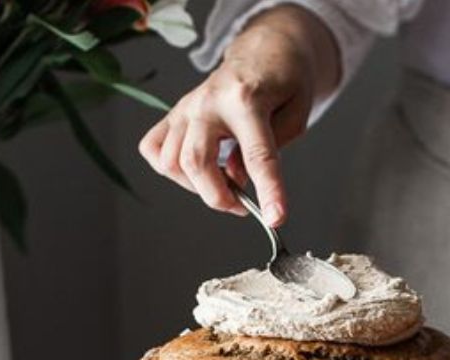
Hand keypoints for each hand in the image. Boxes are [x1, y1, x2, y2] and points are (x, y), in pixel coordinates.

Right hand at [139, 5, 340, 226]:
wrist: (263, 51)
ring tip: (223, 184)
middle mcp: (208, 101)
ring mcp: (186, 107)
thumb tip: (235, 178)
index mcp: (247, 98)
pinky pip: (153, 150)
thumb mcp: (296, 113)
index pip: (257, 155)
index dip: (268, 192)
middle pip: (196, 161)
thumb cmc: (283, 82)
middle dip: (219, 197)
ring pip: (171, 162)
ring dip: (197, 187)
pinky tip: (196, 171)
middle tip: (242, 206)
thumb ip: (271, 149)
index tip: (276, 218)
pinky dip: (171, 171)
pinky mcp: (173, 114)